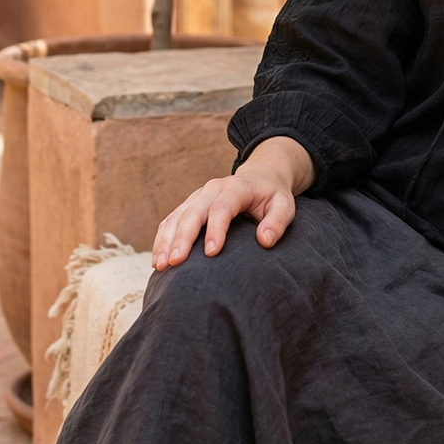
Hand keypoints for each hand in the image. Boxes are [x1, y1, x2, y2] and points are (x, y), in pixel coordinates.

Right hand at [151, 136, 316, 270]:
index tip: (211, 253)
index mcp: (237, 187)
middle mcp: (213, 189)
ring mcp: (198, 196)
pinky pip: (170, 220)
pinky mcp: (190, 204)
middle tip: (175, 263)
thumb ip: (278, 222)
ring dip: (166, 241)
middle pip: (193, 212)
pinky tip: (158, 260)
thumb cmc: (272, 196)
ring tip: (161, 266)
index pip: (222, 207)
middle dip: (182, 238)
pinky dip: (162, 239)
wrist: (260, 177)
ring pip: (177, 216)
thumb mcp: (285, 205)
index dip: (216, 229)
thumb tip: (265, 241)